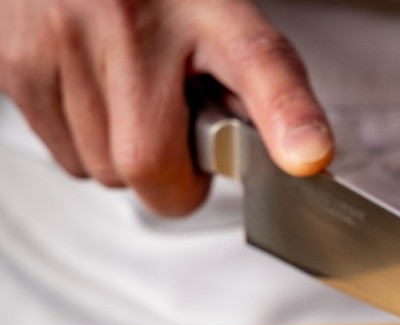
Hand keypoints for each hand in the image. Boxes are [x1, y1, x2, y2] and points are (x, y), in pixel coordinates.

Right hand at [0, 0, 333, 215]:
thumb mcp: (224, 25)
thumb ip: (264, 93)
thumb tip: (293, 158)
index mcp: (211, 12)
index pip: (258, 63)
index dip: (286, 115)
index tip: (308, 156)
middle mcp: (132, 22)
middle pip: (148, 167)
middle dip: (168, 171)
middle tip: (176, 123)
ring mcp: (65, 39)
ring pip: (100, 170)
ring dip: (122, 157)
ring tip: (133, 98)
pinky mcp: (16, 59)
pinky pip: (63, 154)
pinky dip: (84, 142)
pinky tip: (96, 92)